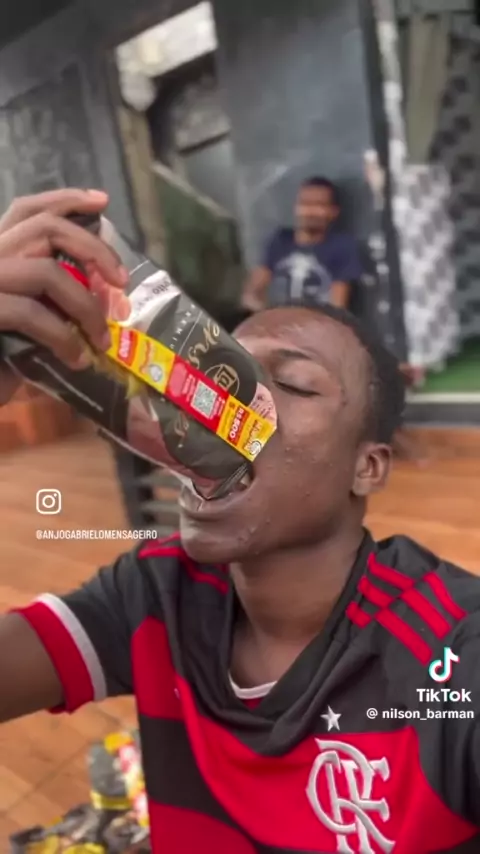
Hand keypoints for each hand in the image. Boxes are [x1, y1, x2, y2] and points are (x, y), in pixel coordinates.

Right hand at [0, 188, 128, 404]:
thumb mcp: (29, 322)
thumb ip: (53, 298)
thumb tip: (102, 292)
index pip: (27, 211)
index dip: (65, 200)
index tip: (101, 202)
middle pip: (45, 227)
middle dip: (93, 249)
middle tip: (122, 280)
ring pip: (47, 272)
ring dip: (85, 306)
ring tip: (102, 339)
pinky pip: (32, 313)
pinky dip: (62, 338)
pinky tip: (75, 360)